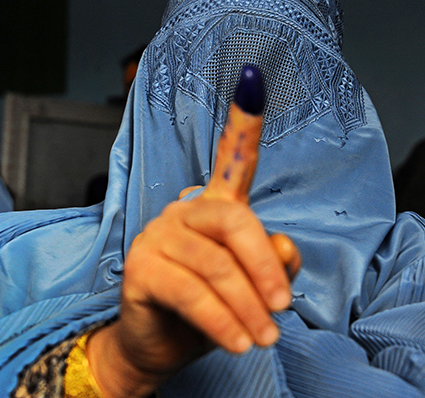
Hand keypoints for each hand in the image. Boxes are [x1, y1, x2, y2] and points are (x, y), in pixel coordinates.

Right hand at [86, 101, 299, 396]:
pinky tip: (239, 342)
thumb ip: (273, 262)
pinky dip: (223, 322)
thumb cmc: (211, 309)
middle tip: (283, 306)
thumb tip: (283, 247)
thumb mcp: (252, 288)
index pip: (232, 159)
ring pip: (216, 265)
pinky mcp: (141, 269)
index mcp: (214, 208)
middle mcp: (183, 212)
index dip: (243, 121)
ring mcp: (158, 237)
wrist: (160, 345)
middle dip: (264, 266)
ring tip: (266, 336)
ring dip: (248, 307)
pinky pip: (192, 293)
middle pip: (234, 220)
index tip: (252, 79)